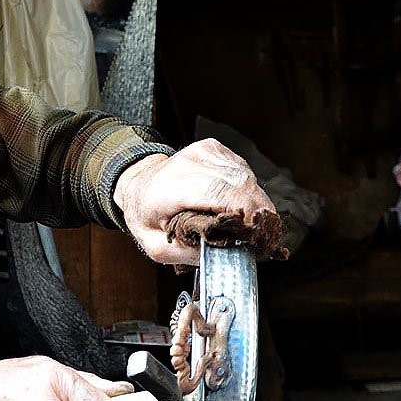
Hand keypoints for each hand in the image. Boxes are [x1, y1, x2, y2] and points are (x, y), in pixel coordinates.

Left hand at [114, 138, 275, 265]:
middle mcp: (188, 163)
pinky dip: (247, 190)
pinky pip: (243, 171)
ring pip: (246, 177)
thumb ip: (189, 252)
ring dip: (254, 202)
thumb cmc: (147, 217)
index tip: (258, 236)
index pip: (217, 193)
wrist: (139, 186)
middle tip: (261, 238)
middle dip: (257, 213)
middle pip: (239, 184)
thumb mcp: (157, 248)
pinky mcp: (214, 148)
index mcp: (169, 188)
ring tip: (248, 224)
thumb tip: (225, 251)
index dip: (245, 213)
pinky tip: (236, 204)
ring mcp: (203, 152)